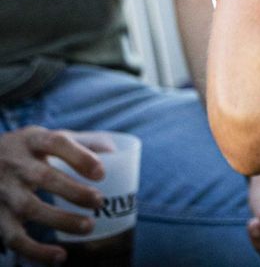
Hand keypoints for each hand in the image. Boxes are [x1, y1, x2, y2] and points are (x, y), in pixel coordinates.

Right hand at [0, 126, 105, 264]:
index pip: (56, 143)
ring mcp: (3, 192)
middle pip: (44, 176)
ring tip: (89, 227)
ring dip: (61, 220)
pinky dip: (36, 251)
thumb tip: (115, 151)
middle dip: (74, 191)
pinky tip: (60, 257)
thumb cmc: (23, 152)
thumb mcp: (44, 138)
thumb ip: (80, 142)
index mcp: (32, 140)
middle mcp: (15, 164)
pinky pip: (14, 237)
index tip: (101, 172)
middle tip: (99, 201)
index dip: (80, 157)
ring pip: (30, 208)